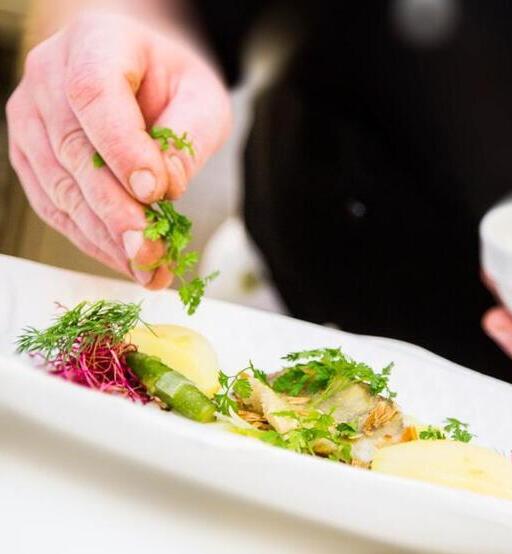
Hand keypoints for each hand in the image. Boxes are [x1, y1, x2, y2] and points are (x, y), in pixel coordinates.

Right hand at [6, 11, 230, 287]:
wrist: (140, 73)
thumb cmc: (173, 82)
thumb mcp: (201, 98)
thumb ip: (187, 137)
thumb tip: (165, 189)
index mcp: (94, 42)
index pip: (95, 95)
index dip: (122, 149)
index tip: (155, 193)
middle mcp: (49, 75)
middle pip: (73, 151)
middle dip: (115, 212)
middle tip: (151, 252)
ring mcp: (29, 116)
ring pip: (60, 187)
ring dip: (104, 237)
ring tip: (148, 270)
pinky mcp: (28, 154)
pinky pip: (53, 205)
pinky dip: (91, 239)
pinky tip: (126, 261)